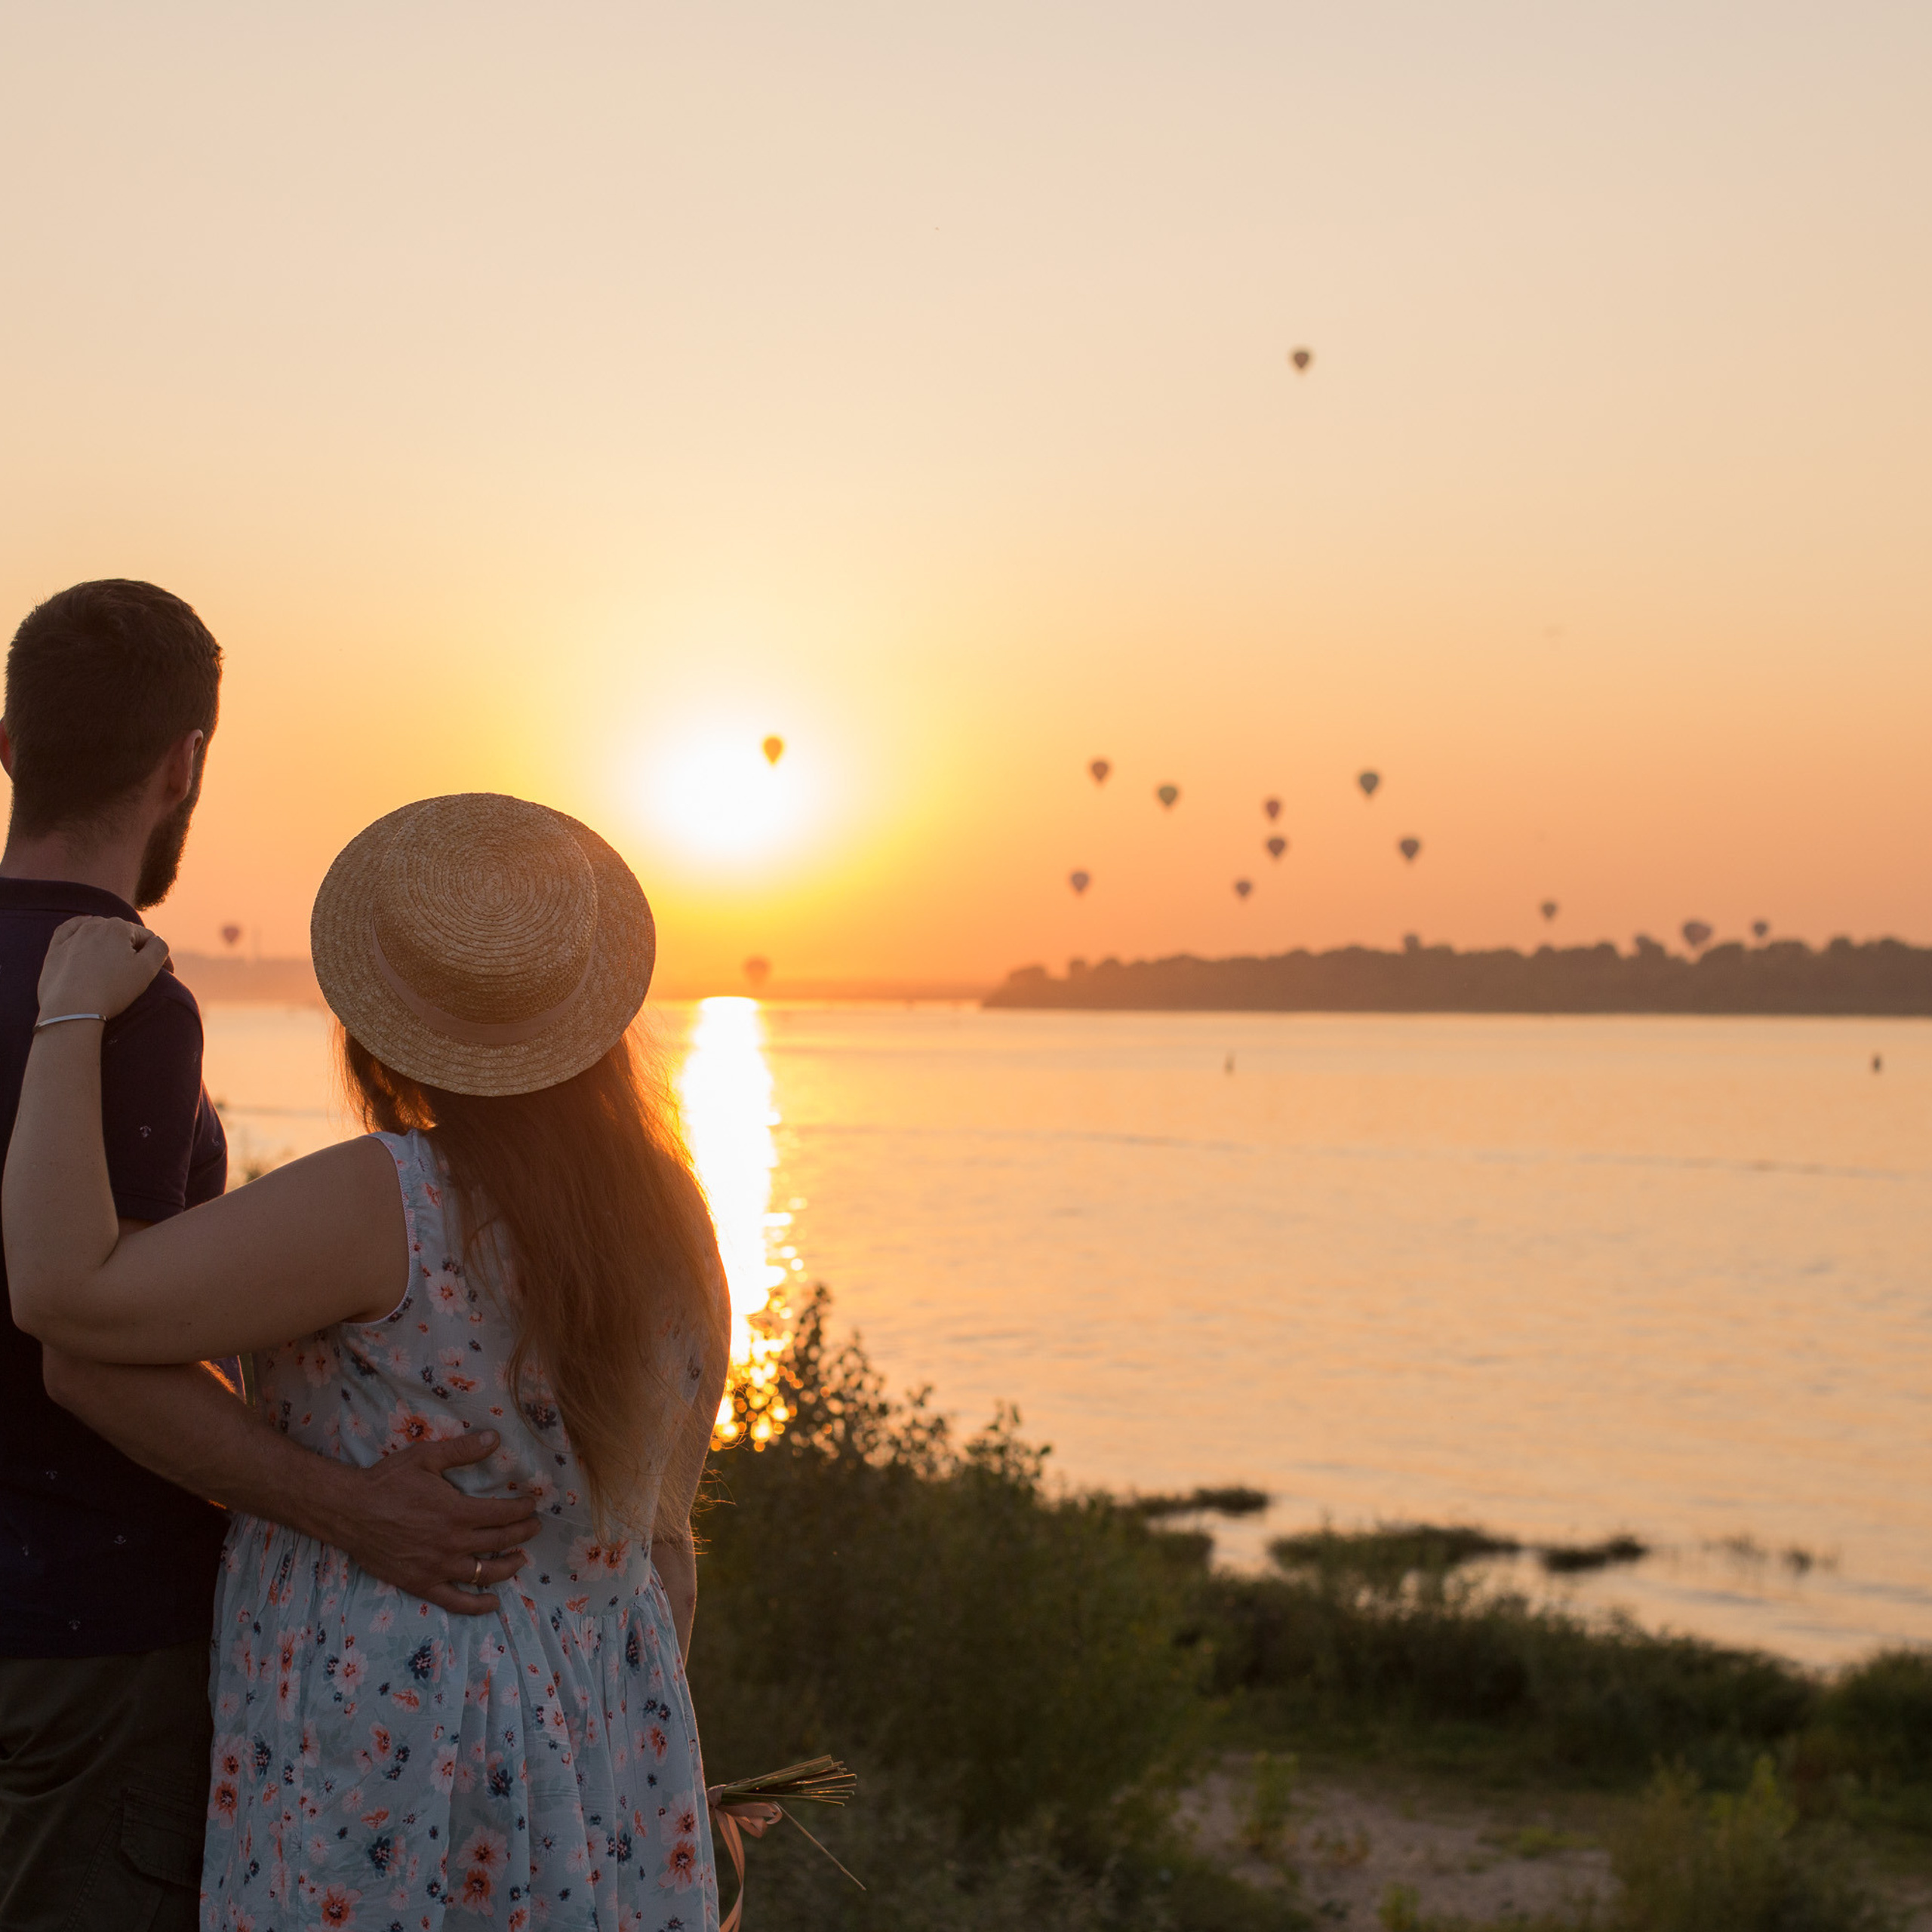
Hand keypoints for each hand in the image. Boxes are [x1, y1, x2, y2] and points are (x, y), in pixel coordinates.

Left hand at [37, 916, 168, 1021]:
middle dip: (134, 949)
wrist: (71, 1009)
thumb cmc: (112, 989)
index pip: (148, 938)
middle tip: (141, 970)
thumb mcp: (147, 969)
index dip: (161, 957)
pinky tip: (83, 935)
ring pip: (98, 931)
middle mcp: (94, 925)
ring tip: (115, 960)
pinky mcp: (55, 949)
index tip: (167, 976)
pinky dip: (78, 931)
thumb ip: (159, 948)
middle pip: (123, 933)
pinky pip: (68, 931)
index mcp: (119, 927)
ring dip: (109, 941)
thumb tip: (157, 941)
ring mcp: (72, 936)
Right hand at [319, 1430, 541, 1616]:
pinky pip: (456, 1601)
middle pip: (500, 1542)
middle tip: (535, 1528)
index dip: (523, 1510)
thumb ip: (463, 1450)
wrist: (349, 1512)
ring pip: (485, 1573)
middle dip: (523, 1534)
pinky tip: (492, 1603)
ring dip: (509, 1567)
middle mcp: (453, 1544)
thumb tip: (495, 1437)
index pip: (504, 1514)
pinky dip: (477, 1605)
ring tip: (521, 1559)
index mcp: (457, 1512)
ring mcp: (438, 1568)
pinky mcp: (421, 1584)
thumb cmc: (388, 1482)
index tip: (533, 1505)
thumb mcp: (426, 1457)